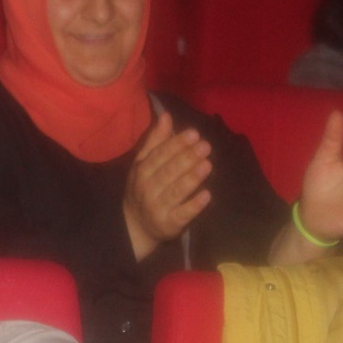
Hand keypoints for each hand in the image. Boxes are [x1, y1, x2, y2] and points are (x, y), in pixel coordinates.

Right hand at [123, 112, 212, 261]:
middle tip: (205, 146)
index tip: (194, 134)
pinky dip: (194, 205)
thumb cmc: (144, 188)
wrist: (135, 225)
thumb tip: (167, 116)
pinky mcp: (169, 224)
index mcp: (141, 171)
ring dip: (192, 178)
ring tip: (208, 164)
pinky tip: (207, 195)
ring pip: (176, 191)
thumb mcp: (144, 163)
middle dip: (187, 158)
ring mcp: (158, 207)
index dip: (176, 144)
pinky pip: (182, 213)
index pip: (159, 155)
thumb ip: (156, 141)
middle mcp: (147, 188)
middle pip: (168, 172)